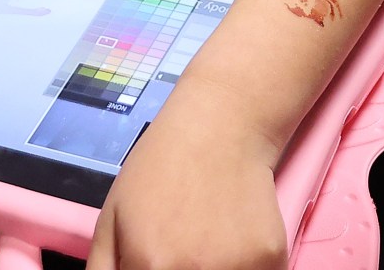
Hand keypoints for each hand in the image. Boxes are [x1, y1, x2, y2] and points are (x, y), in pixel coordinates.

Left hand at [86, 98, 286, 269]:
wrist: (221, 129)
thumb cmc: (159, 170)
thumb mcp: (111, 221)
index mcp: (150, 266)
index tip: (155, 267)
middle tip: (183, 254)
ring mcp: (239, 268)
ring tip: (206, 249)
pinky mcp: (272, 259)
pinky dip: (242, 269)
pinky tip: (232, 241)